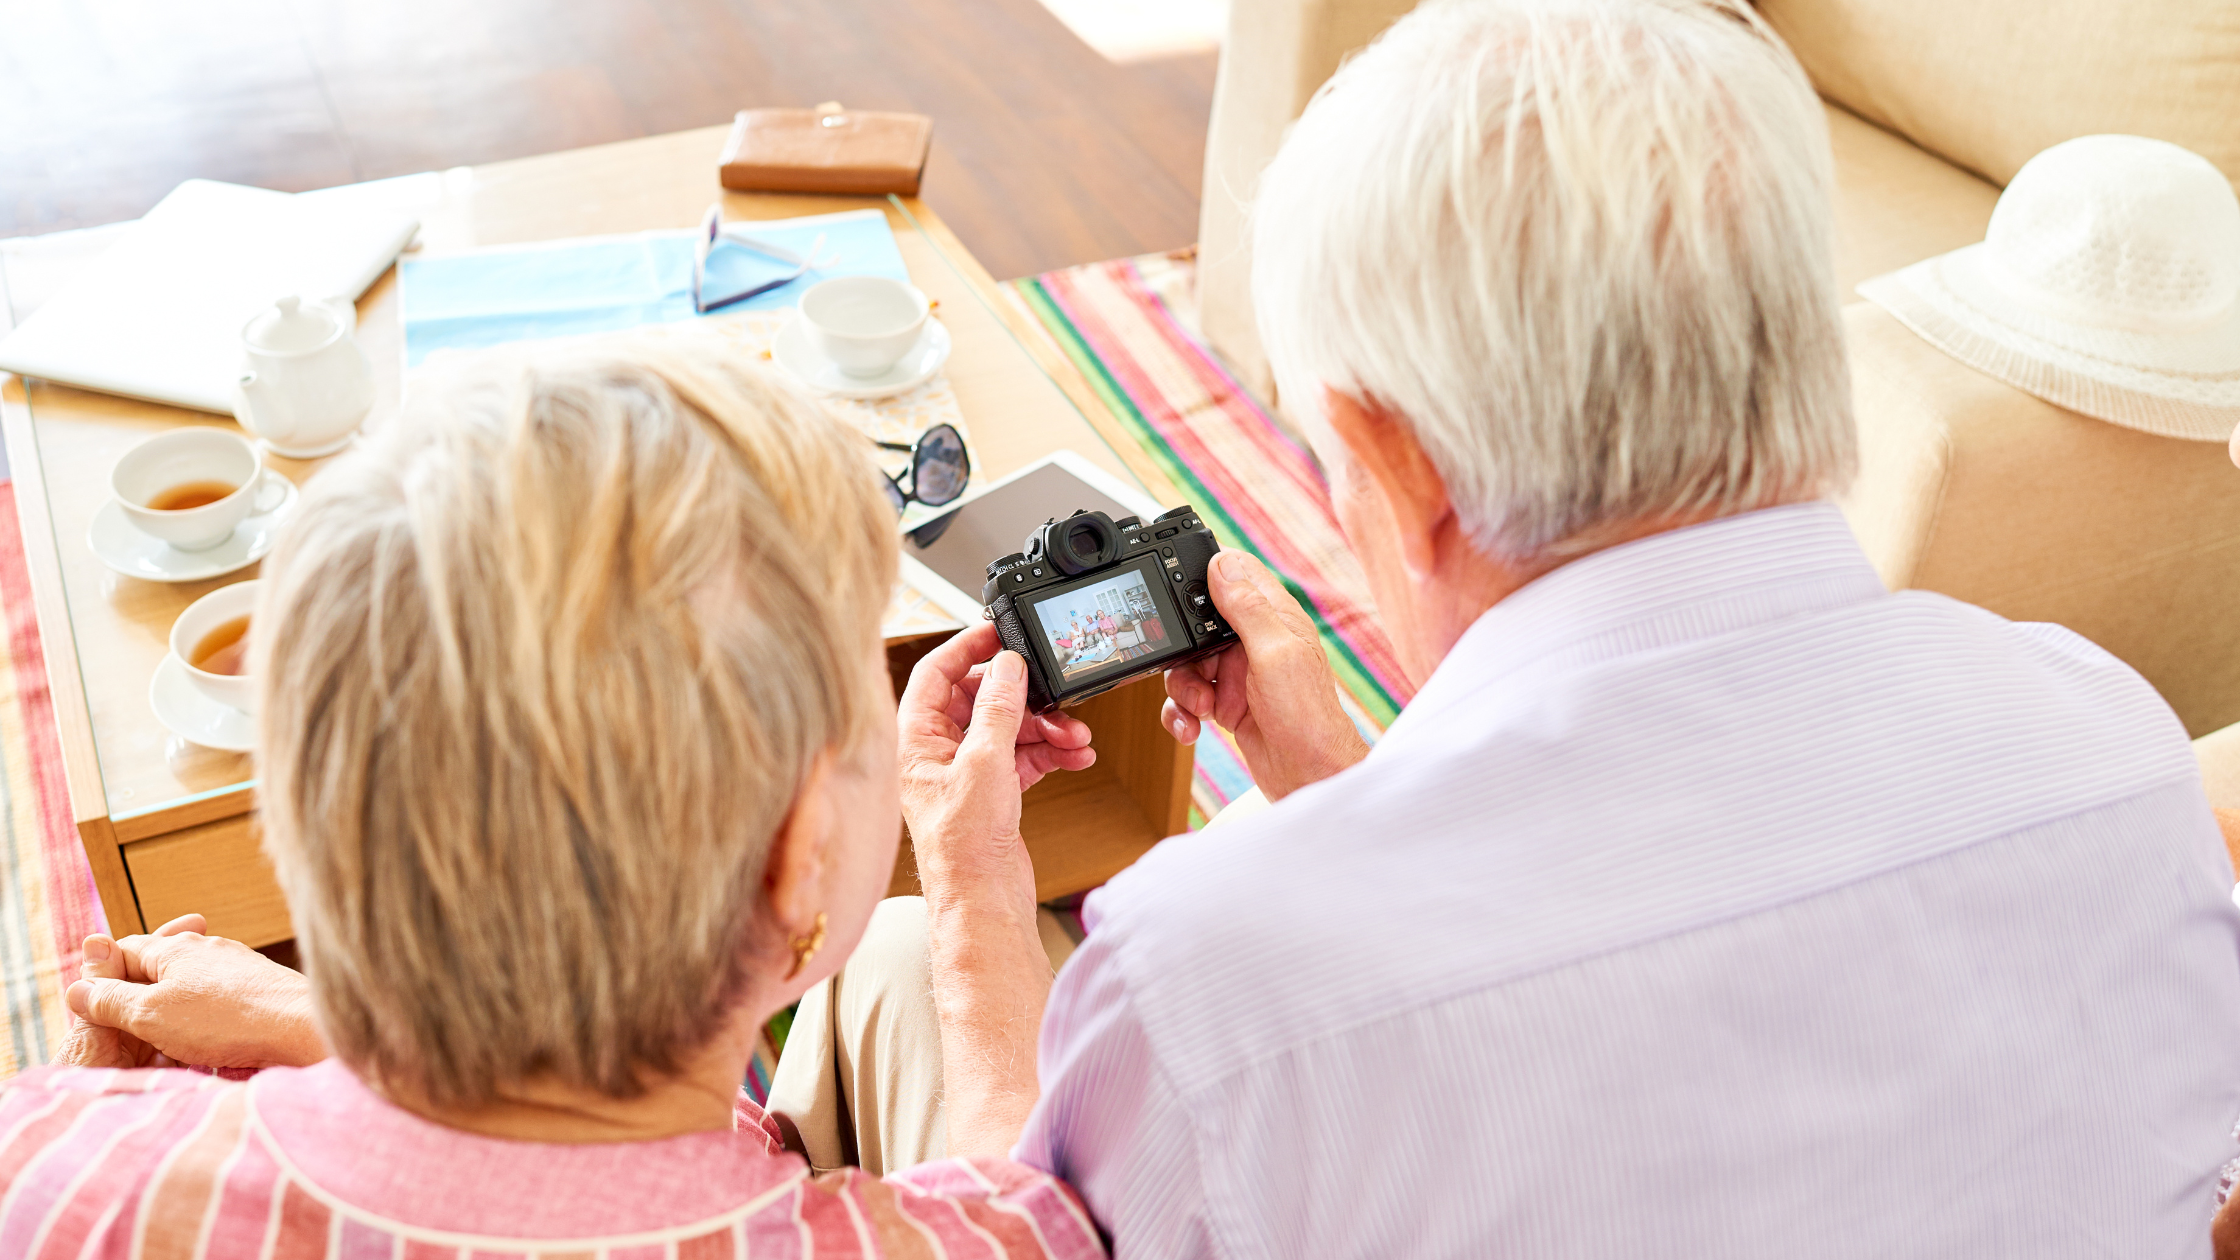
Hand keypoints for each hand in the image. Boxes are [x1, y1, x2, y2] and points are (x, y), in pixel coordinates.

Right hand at [59, 914, 324, 1070]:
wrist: (305, 1028)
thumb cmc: (227, 1020)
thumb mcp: (151, 1013)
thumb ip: (111, 1001)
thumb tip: (75, 989)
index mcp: (176, 948)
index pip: (123, 951)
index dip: (103, 980)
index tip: (94, 1012)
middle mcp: (209, 949)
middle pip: (157, 970)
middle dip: (139, 1002)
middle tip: (130, 1037)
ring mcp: (238, 968)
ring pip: (189, 989)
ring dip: (172, 1017)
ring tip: (167, 1047)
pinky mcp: (261, 990)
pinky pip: (218, 1005)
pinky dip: (205, 1024)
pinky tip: (208, 1045)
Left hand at [898, 621, 1093, 899]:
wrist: (983, 901)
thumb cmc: (963, 847)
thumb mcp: (984, 762)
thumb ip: (998, 709)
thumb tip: (1008, 667)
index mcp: (915, 739)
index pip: (935, 673)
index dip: (966, 647)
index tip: (998, 631)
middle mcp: (937, 753)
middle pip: (980, 699)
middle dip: (1023, 697)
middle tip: (1051, 694)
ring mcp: (966, 773)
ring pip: (1008, 728)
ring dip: (1045, 727)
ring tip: (1074, 736)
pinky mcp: (993, 792)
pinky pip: (1023, 756)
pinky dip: (1050, 753)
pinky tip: (1075, 754)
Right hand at [1164, 550, 1368, 799]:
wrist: (1309, 777)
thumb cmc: (1308, 717)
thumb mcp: (1275, 654)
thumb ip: (1248, 609)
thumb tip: (1221, 565)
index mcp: (1273, 617)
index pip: (1235, 575)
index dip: (1205, 575)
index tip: (1177, 587)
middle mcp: (1254, 641)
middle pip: (1197, 623)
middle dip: (1183, 647)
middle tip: (1193, 668)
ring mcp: (1238, 673)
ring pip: (1187, 663)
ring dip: (1183, 687)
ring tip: (1202, 706)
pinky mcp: (1226, 703)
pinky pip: (1188, 697)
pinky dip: (1181, 711)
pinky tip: (1193, 726)